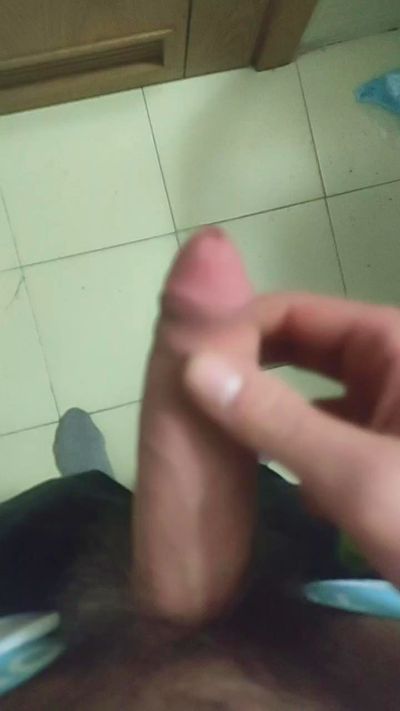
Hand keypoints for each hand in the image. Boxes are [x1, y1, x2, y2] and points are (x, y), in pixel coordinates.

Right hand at [185, 293, 399, 584]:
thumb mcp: (359, 478)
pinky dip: (298, 453)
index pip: (290, 313)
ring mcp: (392, 411)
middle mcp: (391, 365)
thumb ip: (274, 422)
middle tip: (193, 411)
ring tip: (216, 447)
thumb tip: (191, 367)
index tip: (186, 380)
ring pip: (310, 396)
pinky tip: (277, 489)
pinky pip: (329, 435)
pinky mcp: (390, 453)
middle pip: (297, 350)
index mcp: (392, 344)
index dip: (235, 335)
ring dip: (268, 418)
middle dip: (247, 374)